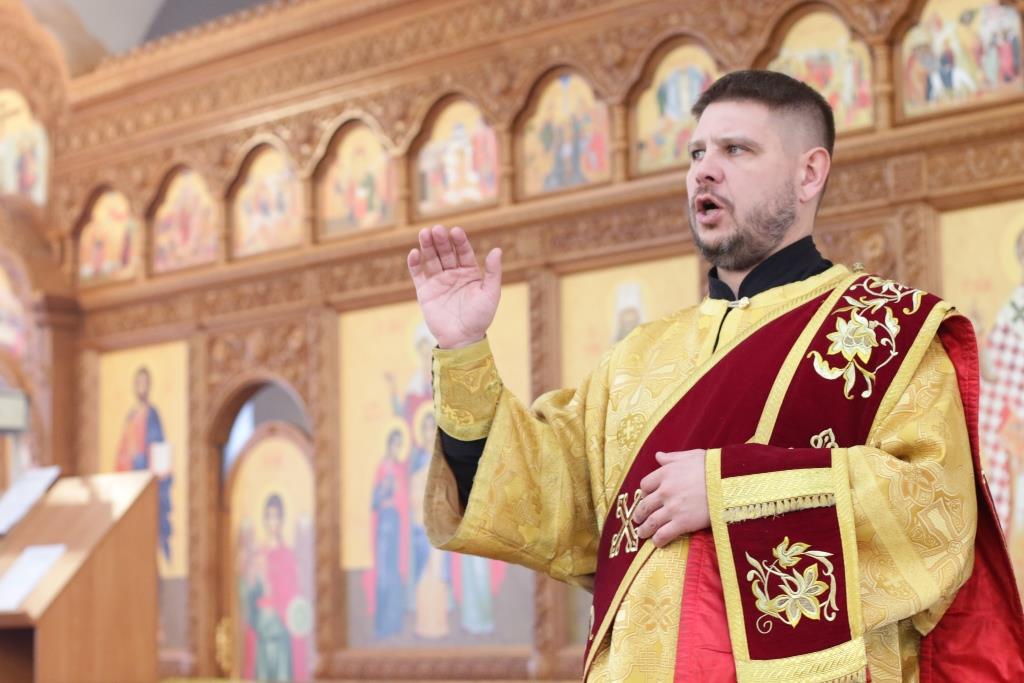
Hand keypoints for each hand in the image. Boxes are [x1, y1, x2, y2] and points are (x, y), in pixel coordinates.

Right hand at [407, 225, 501, 348]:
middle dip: (441, 241)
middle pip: (446, 252)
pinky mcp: (425, 291)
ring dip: (427, 246)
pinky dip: (415, 264)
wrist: (462, 339)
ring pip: (431, 259)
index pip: (463, 251)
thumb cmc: (480, 317)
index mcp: (469, 272)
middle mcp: (453, 273)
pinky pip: (418, 274)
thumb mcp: (491, 294)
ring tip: (424, 233)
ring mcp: (438, 281)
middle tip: (437, 230)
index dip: (460, 241)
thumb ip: (493, 272)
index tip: (456, 231)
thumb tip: (497, 250)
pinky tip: (414, 253)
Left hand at [633, 450, 708, 546]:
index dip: (645, 492)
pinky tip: (657, 542)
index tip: (647, 497)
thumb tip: (658, 456)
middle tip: (638, 519)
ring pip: (651, 522)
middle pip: (645, 505)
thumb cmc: (715, 467)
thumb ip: (673, 457)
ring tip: (642, 533)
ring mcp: (672, 508)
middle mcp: (665, 491)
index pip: (645, 484)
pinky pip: (663, 534)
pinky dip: (657, 540)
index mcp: (666, 473)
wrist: (731, 483)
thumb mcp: (692, 456)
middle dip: (640, 514)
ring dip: (644, 529)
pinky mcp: (682, 523)